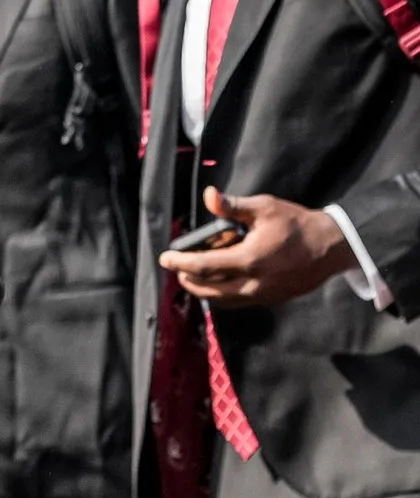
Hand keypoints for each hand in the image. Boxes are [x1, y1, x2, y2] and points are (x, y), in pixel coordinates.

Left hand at [160, 186, 358, 306]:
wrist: (332, 248)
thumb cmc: (297, 224)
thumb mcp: (265, 208)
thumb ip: (233, 206)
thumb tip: (209, 196)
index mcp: (249, 260)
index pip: (205, 266)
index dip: (181, 263)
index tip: (164, 259)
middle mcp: (254, 283)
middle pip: (210, 290)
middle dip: (188, 280)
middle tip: (176, 269)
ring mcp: (264, 295)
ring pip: (224, 300)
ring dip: (204, 291)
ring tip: (191, 277)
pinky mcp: (273, 299)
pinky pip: (240, 301)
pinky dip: (222, 295)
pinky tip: (218, 283)